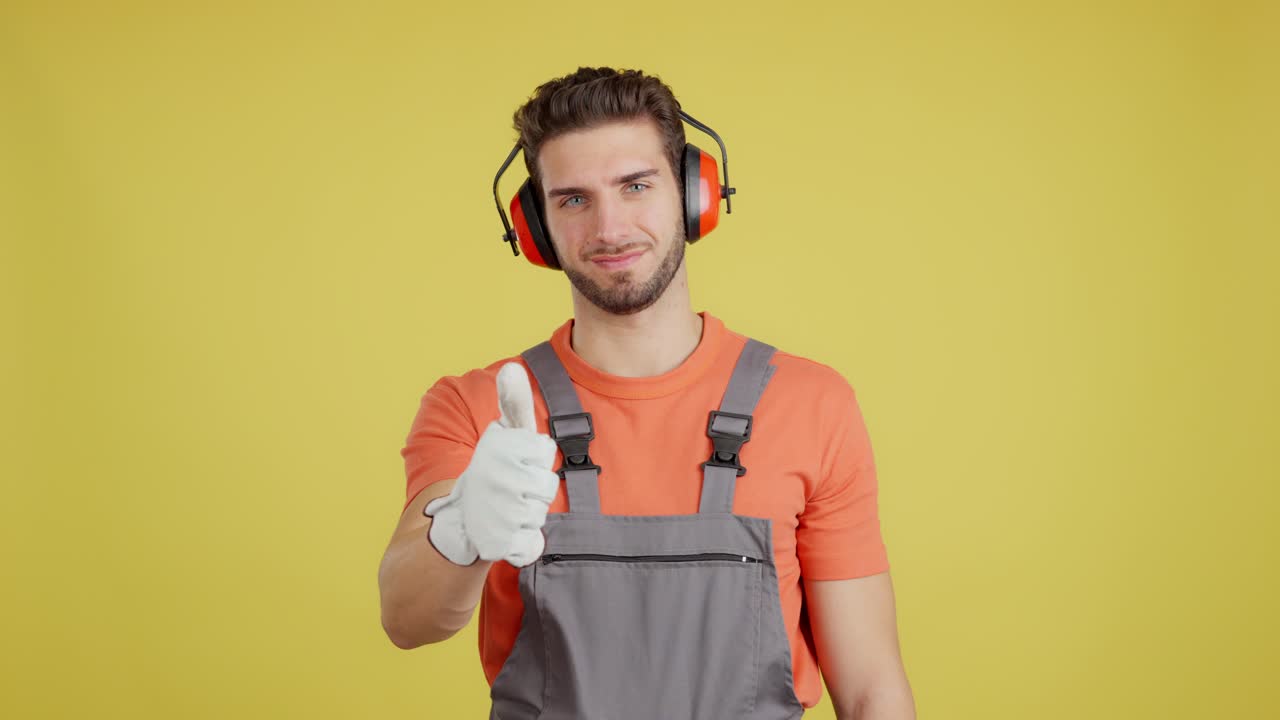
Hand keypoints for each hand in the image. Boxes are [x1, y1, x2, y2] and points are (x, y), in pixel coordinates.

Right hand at [423, 362, 559, 566]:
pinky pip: (533, 544)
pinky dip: (523, 543)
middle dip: (534, 489)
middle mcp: (497, 476)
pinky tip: (506, 533)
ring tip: (505, 509)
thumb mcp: (501, 435)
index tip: (515, 460)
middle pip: (547, 484)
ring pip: (541, 513)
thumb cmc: (491, 472)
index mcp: (499, 445)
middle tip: (510, 489)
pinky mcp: (500, 543)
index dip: (534, 458)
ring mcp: (498, 510)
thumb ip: (514, 404)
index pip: (544, 450)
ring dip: (528, 515)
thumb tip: (511, 366)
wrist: (458, 522)